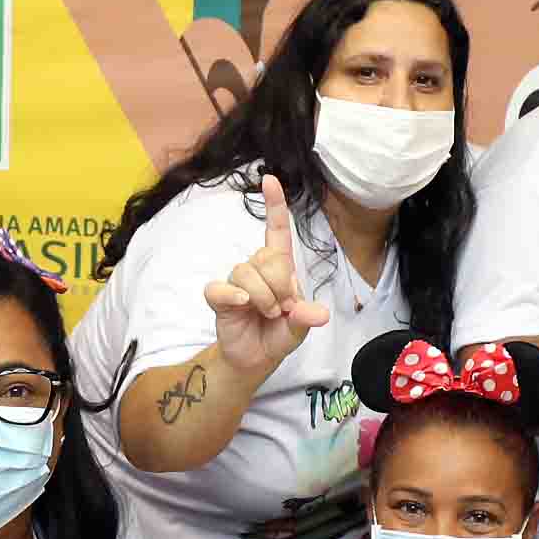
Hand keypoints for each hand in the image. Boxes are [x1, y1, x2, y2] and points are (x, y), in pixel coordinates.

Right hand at [202, 176, 329, 376]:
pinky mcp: (219, 297)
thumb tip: (318, 314)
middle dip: (280, 286)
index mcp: (279, 268)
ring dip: (264, 297)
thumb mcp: (300, 329)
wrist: (254, 359)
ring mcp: (237, 282)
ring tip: (267, 314)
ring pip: (247, 272)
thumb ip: (307, 318)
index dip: (274, 205)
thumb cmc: (277, 336)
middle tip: (282, 309)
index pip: (276, 230)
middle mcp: (257, 269)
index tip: (270, 179)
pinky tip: (244, 305)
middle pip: (267, 257)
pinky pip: (222, 287)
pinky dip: (235, 295)